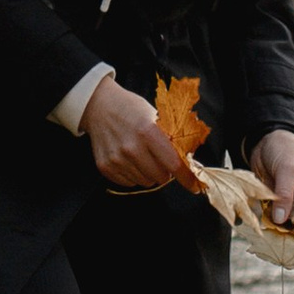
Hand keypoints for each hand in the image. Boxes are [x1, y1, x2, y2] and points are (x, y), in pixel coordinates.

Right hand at [83, 76, 184, 193]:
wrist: (99, 106)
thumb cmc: (131, 109)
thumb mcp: (155, 115)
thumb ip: (170, 138)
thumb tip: (188, 160)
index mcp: (148, 131)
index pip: (173, 163)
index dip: (186, 177)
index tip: (194, 186)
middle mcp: (132, 148)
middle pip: (160, 177)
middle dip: (165, 171)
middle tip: (160, 159)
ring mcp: (117, 159)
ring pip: (145, 182)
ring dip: (149, 173)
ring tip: (142, 156)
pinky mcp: (105, 167)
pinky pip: (129, 183)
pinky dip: (133, 175)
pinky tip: (129, 159)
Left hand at [254, 129, 293, 244]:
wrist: (266, 143)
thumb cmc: (284, 150)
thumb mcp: (286, 170)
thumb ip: (284, 194)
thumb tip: (280, 219)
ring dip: (290, 236)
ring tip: (280, 245)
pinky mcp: (282, 206)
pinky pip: (282, 222)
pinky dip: (277, 229)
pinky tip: (269, 234)